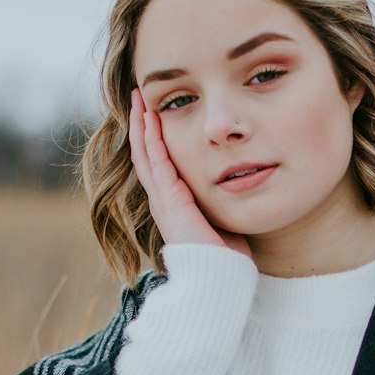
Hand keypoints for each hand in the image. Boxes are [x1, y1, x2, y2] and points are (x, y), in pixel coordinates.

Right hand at [127, 87, 251, 256]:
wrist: (219, 278)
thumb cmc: (226, 257)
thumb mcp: (222, 220)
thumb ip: (221, 202)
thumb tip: (236, 187)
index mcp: (174, 204)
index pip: (158, 162)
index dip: (154, 137)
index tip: (154, 111)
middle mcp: (163, 201)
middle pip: (145, 154)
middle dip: (141, 124)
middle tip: (138, 96)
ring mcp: (163, 201)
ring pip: (145, 154)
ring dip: (141, 125)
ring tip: (138, 98)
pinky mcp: (169, 201)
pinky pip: (155, 163)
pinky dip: (150, 139)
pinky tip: (148, 118)